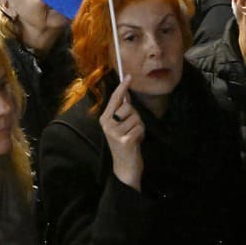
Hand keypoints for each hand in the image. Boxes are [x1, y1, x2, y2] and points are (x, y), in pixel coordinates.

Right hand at [100, 76, 144, 190]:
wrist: (125, 168)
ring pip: (136, 118)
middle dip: (135, 116)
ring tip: (133, 136)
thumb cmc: (124, 144)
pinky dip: (141, 135)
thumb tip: (126, 94)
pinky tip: (136, 142)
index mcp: (104, 119)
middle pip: (128, 107)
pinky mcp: (125, 141)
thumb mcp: (119, 127)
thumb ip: (121, 112)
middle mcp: (107, 124)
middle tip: (132, 128)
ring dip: (139, 127)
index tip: (129, 76)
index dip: (122, 87)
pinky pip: (140, 129)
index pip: (114, 99)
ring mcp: (115, 133)